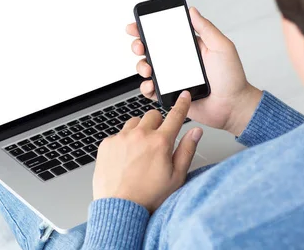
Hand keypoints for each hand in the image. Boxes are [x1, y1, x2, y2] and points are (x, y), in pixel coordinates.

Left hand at [93, 91, 201, 212]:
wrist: (119, 209)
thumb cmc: (149, 197)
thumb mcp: (176, 177)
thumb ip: (187, 150)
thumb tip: (196, 132)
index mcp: (160, 143)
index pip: (175, 116)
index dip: (182, 104)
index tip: (184, 95)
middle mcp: (140, 135)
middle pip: (153, 115)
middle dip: (157, 124)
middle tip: (157, 142)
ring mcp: (121, 138)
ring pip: (134, 122)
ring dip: (140, 131)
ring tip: (140, 152)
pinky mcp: (106, 144)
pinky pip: (118, 134)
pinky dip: (123, 142)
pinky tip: (125, 159)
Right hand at [127, 7, 261, 135]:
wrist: (233, 106)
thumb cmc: (232, 78)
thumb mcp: (221, 47)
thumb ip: (206, 28)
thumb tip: (192, 10)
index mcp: (187, 48)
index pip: (163, 34)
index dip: (147, 28)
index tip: (137, 25)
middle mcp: (177, 62)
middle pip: (149, 50)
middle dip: (139, 45)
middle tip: (140, 46)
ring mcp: (172, 78)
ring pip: (147, 69)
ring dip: (141, 66)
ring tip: (149, 69)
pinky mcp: (170, 94)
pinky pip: (151, 90)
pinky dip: (146, 87)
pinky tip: (151, 84)